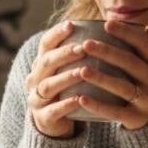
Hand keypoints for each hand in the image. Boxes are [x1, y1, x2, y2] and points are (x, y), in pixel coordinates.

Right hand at [26, 21, 86, 137]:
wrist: (55, 123)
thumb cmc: (69, 91)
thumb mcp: (71, 70)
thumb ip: (82, 53)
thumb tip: (112, 28)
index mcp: (42, 64)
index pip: (45, 44)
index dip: (56, 34)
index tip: (72, 25)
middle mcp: (35, 79)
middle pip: (46, 63)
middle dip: (64, 54)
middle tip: (83, 48)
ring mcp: (37, 99)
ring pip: (48, 85)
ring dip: (65, 77)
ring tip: (82, 72)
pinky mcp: (43, 118)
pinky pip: (53, 110)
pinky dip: (66, 104)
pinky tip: (80, 99)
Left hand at [72, 21, 147, 129]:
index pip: (144, 45)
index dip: (127, 33)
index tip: (106, 24)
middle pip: (131, 64)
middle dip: (108, 52)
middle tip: (86, 44)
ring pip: (123, 88)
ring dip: (101, 78)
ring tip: (81, 70)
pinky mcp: (137, 119)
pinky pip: (116, 112)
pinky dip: (98, 106)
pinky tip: (81, 98)